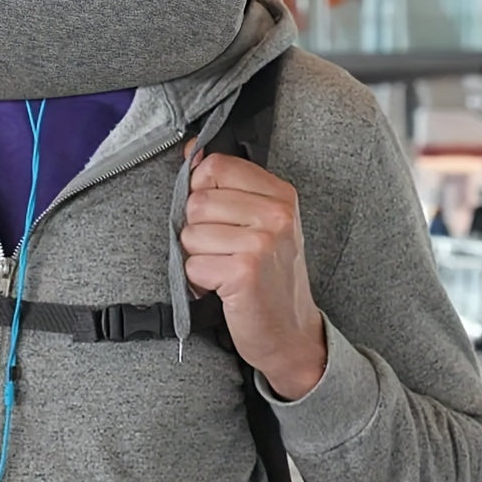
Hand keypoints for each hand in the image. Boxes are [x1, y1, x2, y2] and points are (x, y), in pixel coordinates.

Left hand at [180, 141, 325, 400]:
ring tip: (224, 268)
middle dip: (198, 230)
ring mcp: (262, 242)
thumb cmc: (269, 274)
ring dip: (198, 257)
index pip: (216, 165)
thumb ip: (226, 184)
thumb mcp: (259, 220)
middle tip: (223, 250)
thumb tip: (191, 150)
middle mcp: (276, 214)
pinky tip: (223, 287)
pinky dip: (199, 281)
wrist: (291, 332)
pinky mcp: (244, 272)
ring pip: (190, 233)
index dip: (201, 189)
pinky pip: (192, 264)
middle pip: (197, 201)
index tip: (214, 214)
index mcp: (280, 193)